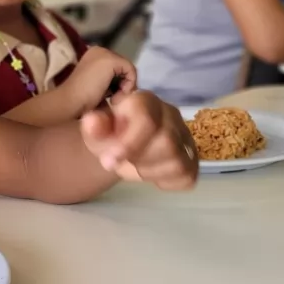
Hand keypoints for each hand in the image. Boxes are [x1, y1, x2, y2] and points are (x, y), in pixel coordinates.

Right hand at [61, 46, 137, 112]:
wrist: (69, 101)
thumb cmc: (80, 99)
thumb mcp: (98, 86)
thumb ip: (109, 81)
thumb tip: (127, 85)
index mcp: (94, 55)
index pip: (117, 68)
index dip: (118, 83)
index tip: (111, 97)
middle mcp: (99, 50)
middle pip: (124, 68)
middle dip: (122, 85)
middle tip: (112, 99)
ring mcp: (105, 53)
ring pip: (128, 69)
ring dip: (124, 87)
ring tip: (112, 99)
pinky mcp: (111, 60)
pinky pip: (131, 71)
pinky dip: (128, 85)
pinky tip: (114, 96)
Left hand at [80, 91, 196, 190]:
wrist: (123, 145)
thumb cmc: (110, 134)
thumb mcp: (95, 131)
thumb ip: (93, 127)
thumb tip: (92, 121)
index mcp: (145, 101)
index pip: (147, 119)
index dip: (128, 144)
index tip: (107, 162)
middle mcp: (171, 115)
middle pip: (166, 142)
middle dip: (138, 159)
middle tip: (122, 162)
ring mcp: (185, 137)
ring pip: (178, 161)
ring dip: (150, 172)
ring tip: (136, 166)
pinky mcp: (192, 159)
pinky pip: (187, 177)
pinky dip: (166, 182)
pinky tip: (153, 174)